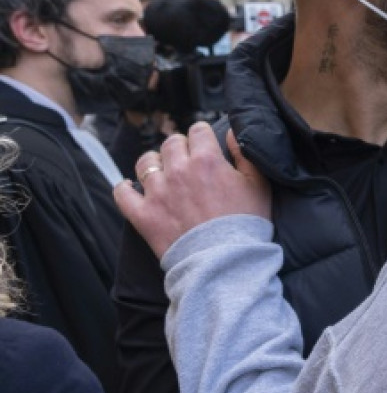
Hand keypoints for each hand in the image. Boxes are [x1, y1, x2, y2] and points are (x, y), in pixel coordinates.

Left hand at [114, 121, 269, 258]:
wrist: (226, 262)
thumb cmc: (246, 224)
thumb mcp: (259, 185)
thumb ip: (245, 154)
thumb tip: (231, 133)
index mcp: (207, 160)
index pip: (198, 131)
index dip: (204, 135)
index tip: (207, 144)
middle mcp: (178, 170)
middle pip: (171, 143)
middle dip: (181, 147)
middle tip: (188, 161)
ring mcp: (157, 192)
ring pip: (146, 163)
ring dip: (155, 164)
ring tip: (163, 173)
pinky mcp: (142, 214)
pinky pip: (122, 193)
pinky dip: (125, 189)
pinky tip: (132, 188)